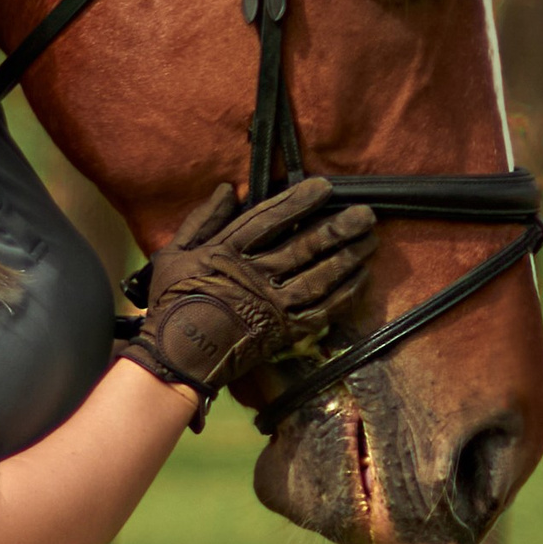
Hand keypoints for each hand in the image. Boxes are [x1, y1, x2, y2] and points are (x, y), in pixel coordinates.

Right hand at [114, 175, 376, 412]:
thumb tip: (228, 188)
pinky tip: (361, 278)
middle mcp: (253, 276)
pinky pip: (321, 311)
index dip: (298, 201)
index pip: (269, 220)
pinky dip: (343, 295)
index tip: (325, 187)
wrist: (176, 357)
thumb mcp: (174, 253)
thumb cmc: (171, 302)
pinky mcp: (282, 332)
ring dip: (348, 258)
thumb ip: (202, 220)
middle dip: (338, 229)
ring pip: (318, 277)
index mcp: (226, 253)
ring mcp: (271, 306)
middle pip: (303, 247)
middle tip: (366, 214)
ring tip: (371, 241)